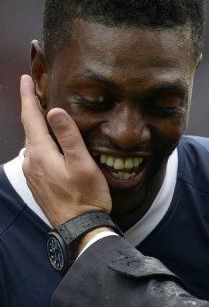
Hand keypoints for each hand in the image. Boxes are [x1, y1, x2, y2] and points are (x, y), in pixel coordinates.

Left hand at [20, 75, 110, 225]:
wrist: (80, 228)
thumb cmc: (86, 196)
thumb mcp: (82, 164)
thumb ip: (69, 137)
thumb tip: (55, 111)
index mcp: (41, 153)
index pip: (30, 117)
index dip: (28, 96)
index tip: (25, 78)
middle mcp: (31, 161)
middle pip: (29, 128)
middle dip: (31, 108)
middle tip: (37, 90)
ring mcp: (33, 174)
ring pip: (33, 142)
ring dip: (37, 126)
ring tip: (46, 114)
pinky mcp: (39, 183)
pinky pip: (37, 155)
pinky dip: (41, 142)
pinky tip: (51, 143)